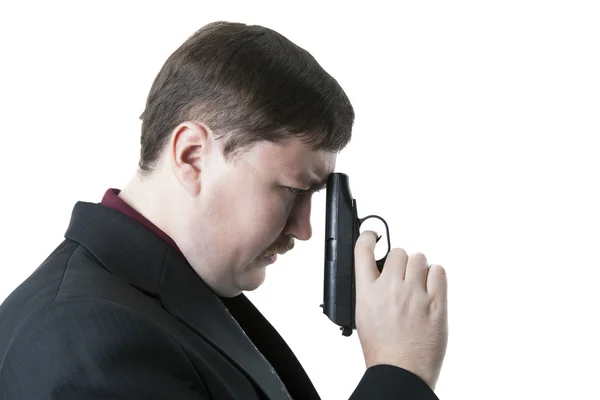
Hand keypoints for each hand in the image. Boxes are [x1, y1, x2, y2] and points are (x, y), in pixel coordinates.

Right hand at [354, 230, 447, 389]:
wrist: (401, 372)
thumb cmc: (382, 350)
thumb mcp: (363, 316)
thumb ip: (370, 291)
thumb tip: (379, 274)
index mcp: (367, 293)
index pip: (363, 250)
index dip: (368, 237)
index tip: (373, 236)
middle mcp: (390, 289)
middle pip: (399, 252)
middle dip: (400, 261)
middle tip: (402, 276)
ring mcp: (415, 294)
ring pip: (419, 258)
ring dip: (418, 267)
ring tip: (417, 284)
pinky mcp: (436, 302)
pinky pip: (438, 271)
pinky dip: (435, 276)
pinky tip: (430, 288)